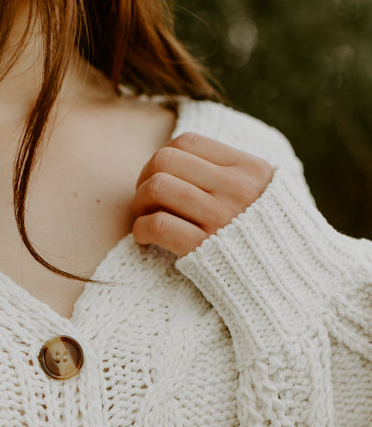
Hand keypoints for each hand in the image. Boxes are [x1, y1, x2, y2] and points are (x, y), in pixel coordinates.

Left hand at [132, 132, 273, 257]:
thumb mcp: (268, 196)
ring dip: (139, 203)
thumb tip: (188, 161)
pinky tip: (145, 239)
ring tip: (144, 217)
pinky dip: (141, 229)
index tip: (160, 177)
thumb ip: (236, 177)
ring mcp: (220, 218)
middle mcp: (236, 189)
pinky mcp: (203, 249)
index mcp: (251, 170)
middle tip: (146, 200)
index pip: (189, 142)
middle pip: (166, 160)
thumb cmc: (270, 242)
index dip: (163, 157)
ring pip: (157, 187)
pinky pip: (158, 225)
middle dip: (145, 178)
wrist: (287, 284)